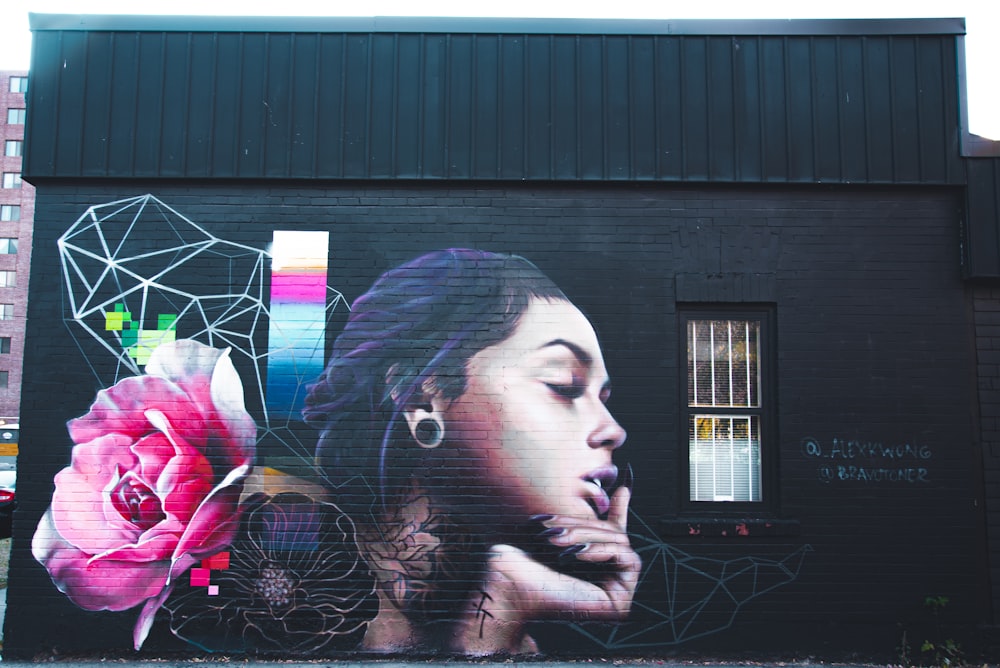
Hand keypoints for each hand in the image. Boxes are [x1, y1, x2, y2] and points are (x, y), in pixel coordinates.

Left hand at [449, 482, 639, 653]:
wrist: (509, 588)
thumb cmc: (518, 558)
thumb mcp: (545, 528)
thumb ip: (570, 516)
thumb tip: (598, 490)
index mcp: (588, 559)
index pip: (611, 531)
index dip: (621, 505)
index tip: (626, 479)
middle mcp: (605, 575)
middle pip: (610, 532)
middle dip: (581, 525)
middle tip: (551, 531)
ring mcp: (615, 590)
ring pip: (618, 542)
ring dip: (585, 537)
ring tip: (555, 542)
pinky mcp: (620, 602)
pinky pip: (627, 560)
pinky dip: (601, 551)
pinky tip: (577, 555)